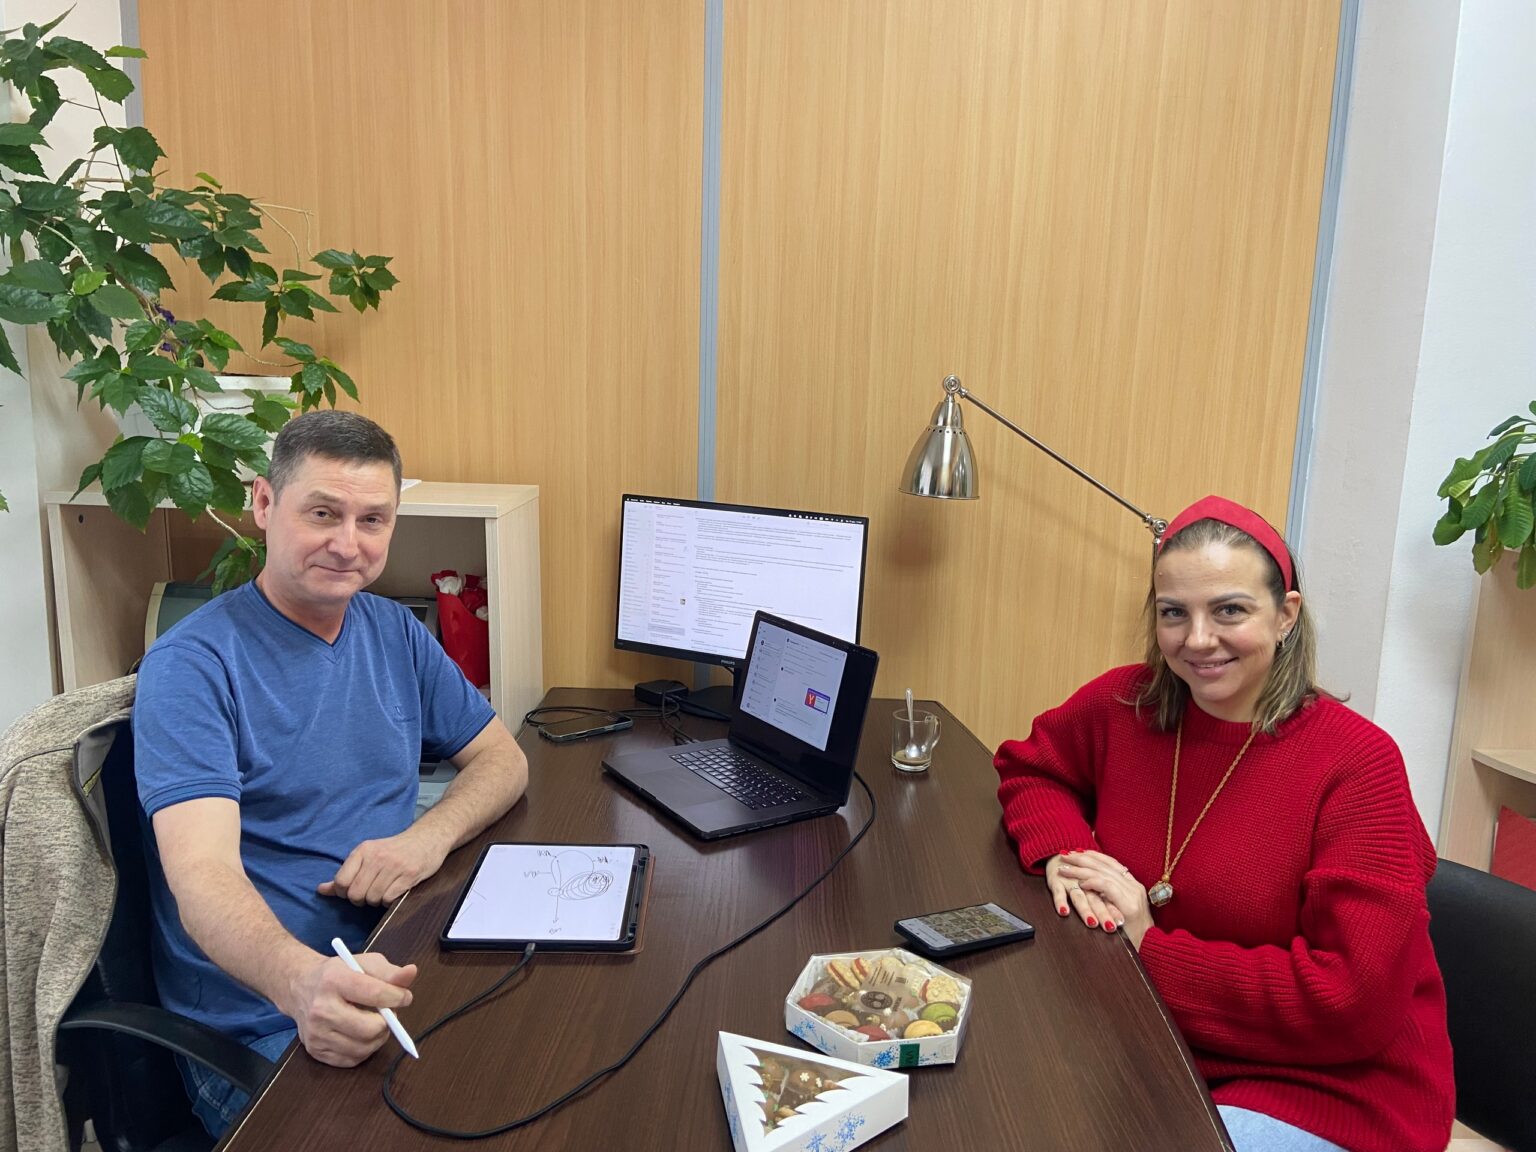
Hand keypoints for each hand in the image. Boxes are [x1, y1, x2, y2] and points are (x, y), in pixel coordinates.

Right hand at [284, 951, 417, 1066]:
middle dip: (387, 1022)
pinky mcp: (315, 1051)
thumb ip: (389, 971)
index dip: (397, 997)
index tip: (404, 997)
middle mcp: (321, 1009)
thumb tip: (411, 973)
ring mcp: (316, 1033)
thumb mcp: (364, 963)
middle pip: (370, 1028)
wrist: (300, 987)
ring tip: (375, 1022)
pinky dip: (364, 1049)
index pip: (374, 994)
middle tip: (387, 1013)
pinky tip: (360, 1034)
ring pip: (363, 1048)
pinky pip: (352, 1060)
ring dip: (378, 1038)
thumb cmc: (338, 974)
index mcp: (334, 981)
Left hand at [318, 826, 448, 905]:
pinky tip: (395, 891)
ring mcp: (394, 866)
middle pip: (356, 894)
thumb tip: (321, 890)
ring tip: (384, 890)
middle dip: (361, 899)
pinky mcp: (409, 875)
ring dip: (376, 900)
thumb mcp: (368, 855)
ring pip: (372, 898)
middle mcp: (377, 857)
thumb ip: (345, 873)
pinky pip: (389, 899)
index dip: (345, 892)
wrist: (427, 838)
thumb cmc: (394, 850)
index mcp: (363, 850)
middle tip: (370, 892)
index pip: (341, 882)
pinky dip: (389, 901)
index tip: (354, 889)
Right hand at [1046, 852, 1122, 933]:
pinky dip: (1060, 902)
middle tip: (1111, 928)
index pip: (1108, 897)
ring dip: (1086, 910)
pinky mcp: (1056, 881)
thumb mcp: (1092, 885)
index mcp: (1097, 881)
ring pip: (1079, 897)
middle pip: (1096, 899)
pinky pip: (1058, 892)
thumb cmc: (1078, 876)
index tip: (1122, 924)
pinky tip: (1064, 912)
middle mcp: (1085, 881)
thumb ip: (1105, 898)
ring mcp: (1070, 881)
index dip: (1116, 910)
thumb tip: (1121, 920)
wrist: (1058, 857)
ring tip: (1092, 923)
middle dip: (1104, 913)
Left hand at [1056, 850, 1153, 947]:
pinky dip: (1093, 882)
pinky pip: (1108, 887)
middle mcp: (1134, 886)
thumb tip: (1093, 886)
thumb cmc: (1132, 933)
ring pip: (1103, 874)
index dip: (1093, 856)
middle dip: (1082, 858)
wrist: (1151, 950)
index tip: (1076, 852)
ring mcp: (1133, 894)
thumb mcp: (1122, 910)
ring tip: (1065, 868)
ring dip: (1081, 870)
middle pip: (1105, 865)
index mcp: (1133, 885)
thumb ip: (1113, 898)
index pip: (1111, 863)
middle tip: (1064, 855)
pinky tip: (1081, 883)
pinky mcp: (1129, 906)